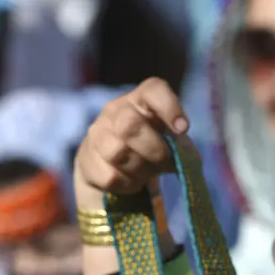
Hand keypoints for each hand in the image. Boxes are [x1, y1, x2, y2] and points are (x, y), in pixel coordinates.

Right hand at [74, 78, 188, 202]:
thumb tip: (187, 159)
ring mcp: (97, 133)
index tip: (183, 129)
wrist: (110, 163)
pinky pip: (110, 176)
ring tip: (147, 172)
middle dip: (154, 149)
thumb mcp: (166, 139)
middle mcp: (115, 110)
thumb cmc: (147, 145)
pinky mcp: (86, 159)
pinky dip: (127, 184)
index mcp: (140, 99)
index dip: (169, 107)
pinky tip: (131, 180)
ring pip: (118, 153)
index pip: (153, 90)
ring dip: (141, 169)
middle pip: (130, 124)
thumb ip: (180, 145)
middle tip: (166, 162)